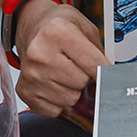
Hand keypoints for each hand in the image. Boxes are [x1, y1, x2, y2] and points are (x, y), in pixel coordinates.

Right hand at [14, 3, 108, 117]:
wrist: (33, 29)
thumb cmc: (59, 28)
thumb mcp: (84, 26)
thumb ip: (100, 51)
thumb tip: (110, 79)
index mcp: (57, 32)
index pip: (93, 64)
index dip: (104, 71)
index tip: (106, 73)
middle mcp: (39, 53)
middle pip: (81, 82)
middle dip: (84, 76)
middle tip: (75, 64)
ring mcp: (30, 74)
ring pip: (70, 99)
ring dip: (72, 89)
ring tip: (62, 72)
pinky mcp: (25, 91)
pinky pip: (56, 109)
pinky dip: (58, 100)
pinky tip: (52, 82)